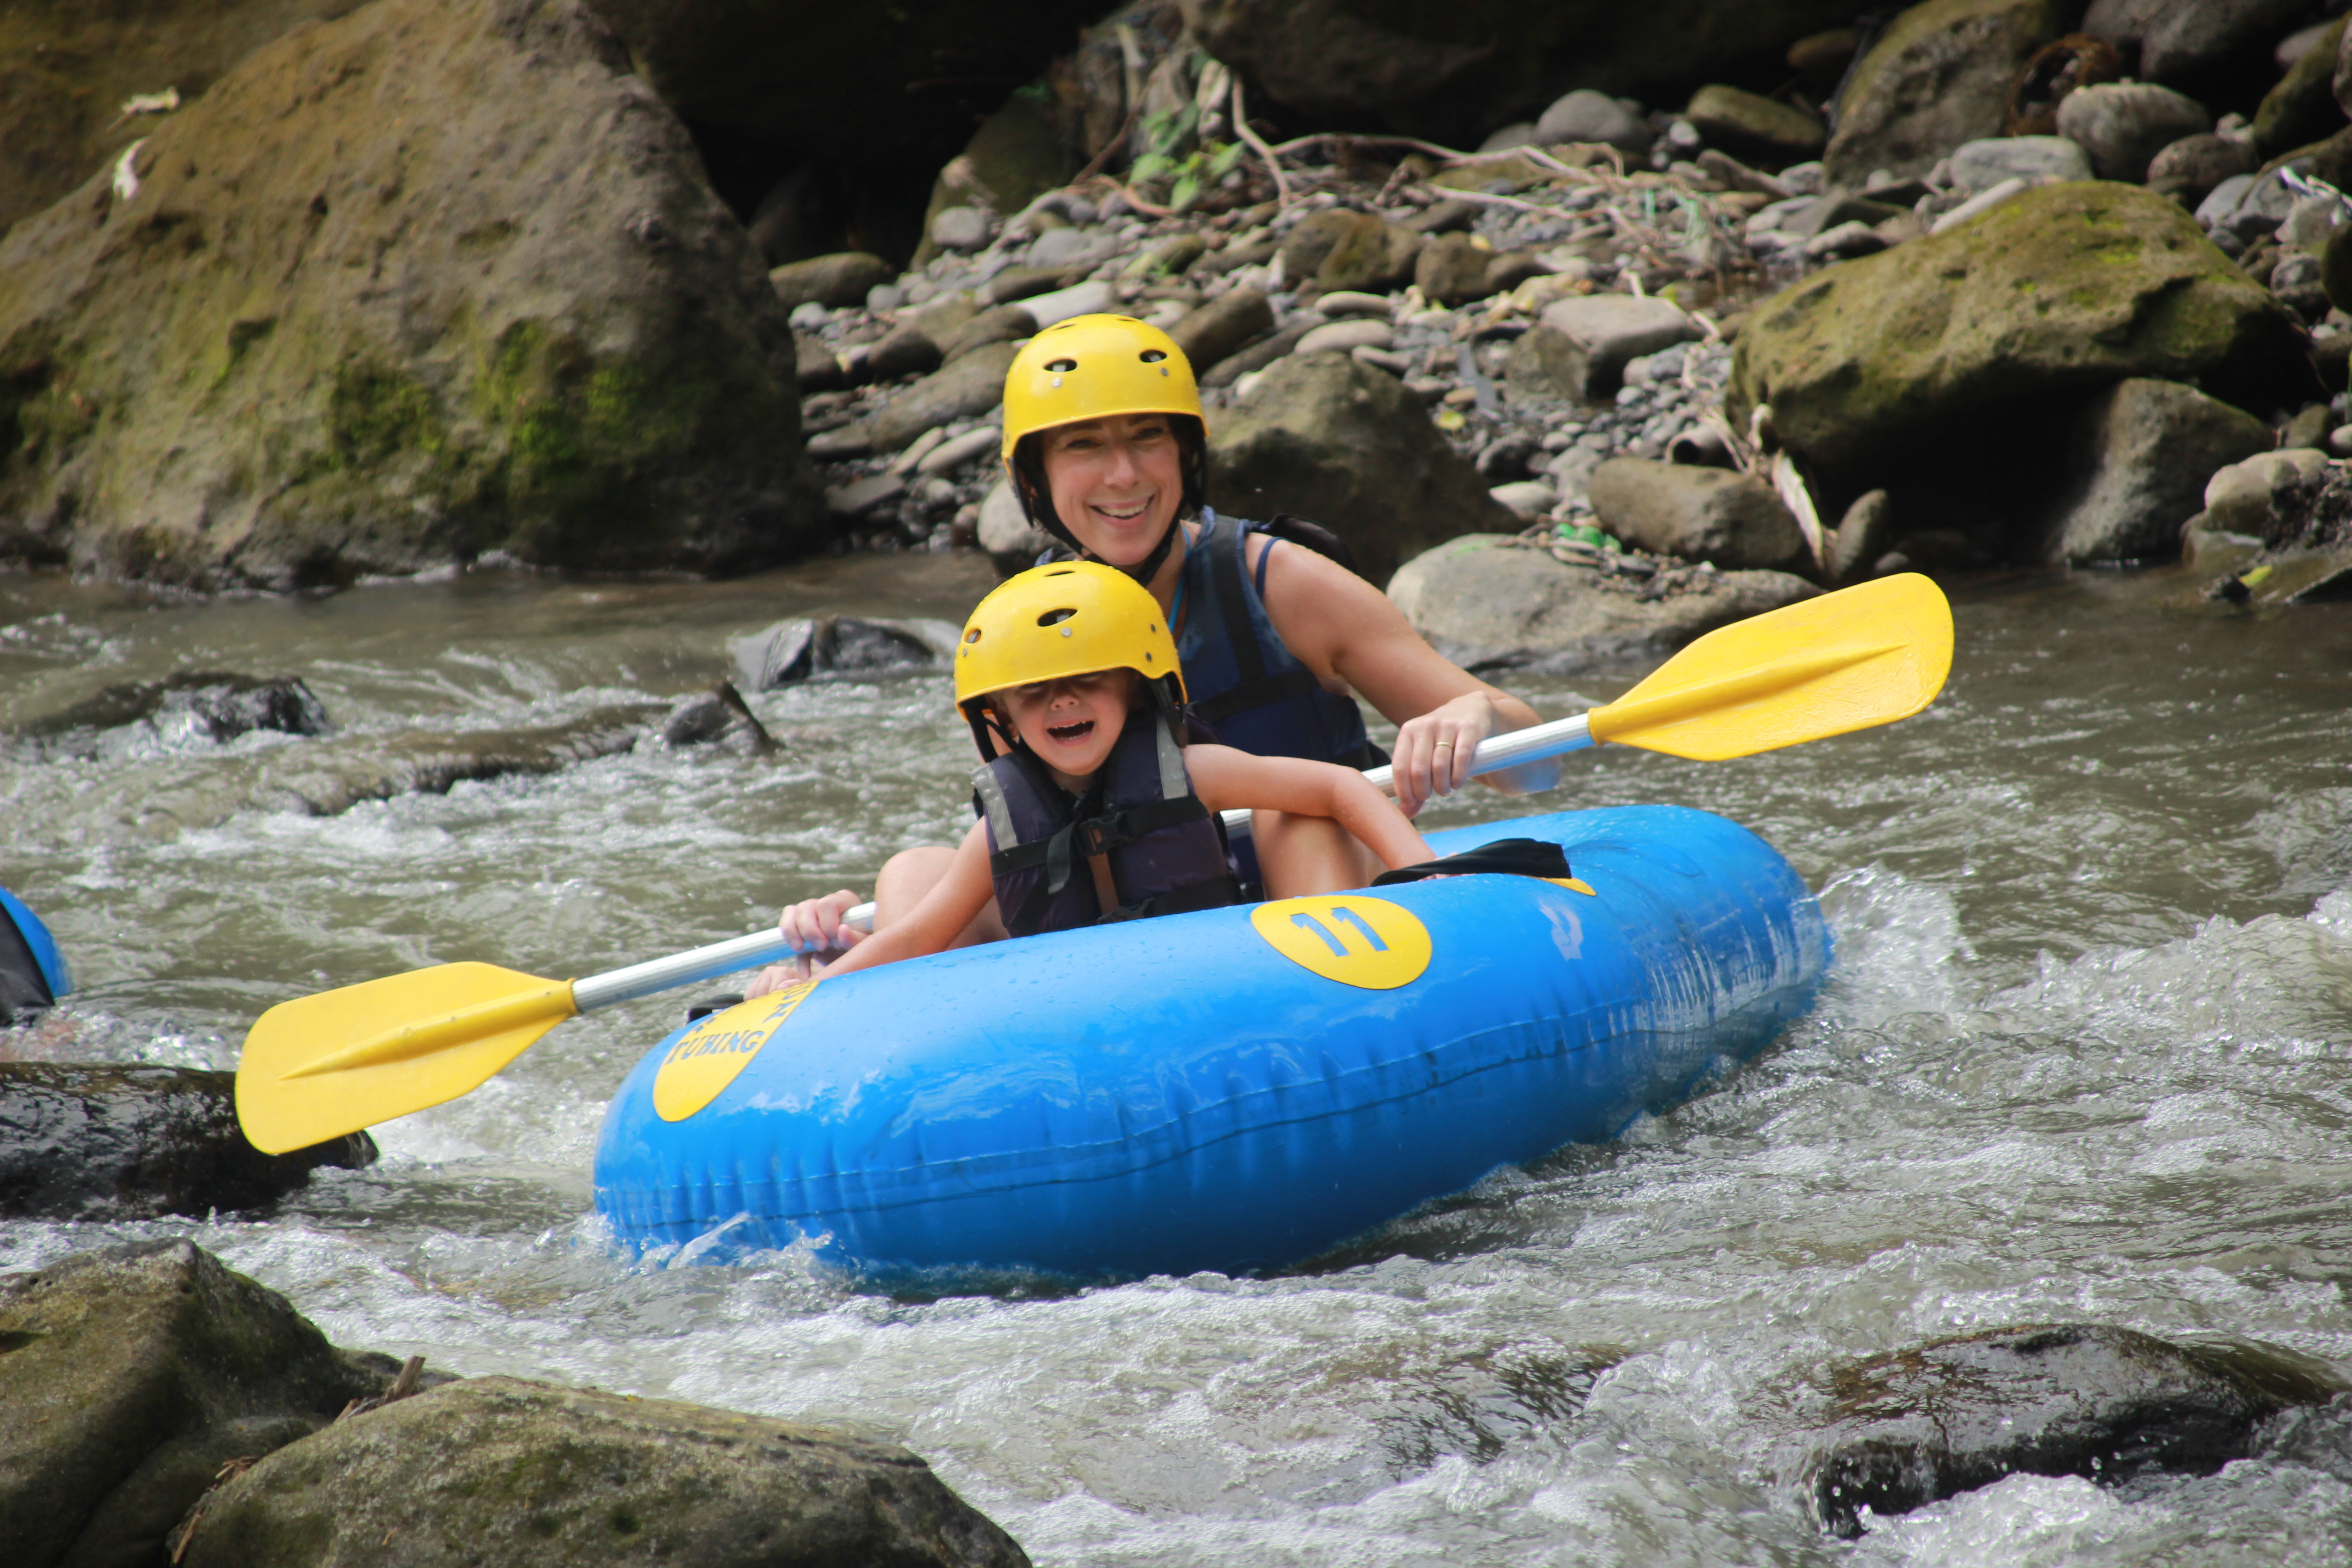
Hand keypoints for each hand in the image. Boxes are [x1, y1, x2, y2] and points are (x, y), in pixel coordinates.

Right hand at [744, 889, 864, 993]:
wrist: (851, 959)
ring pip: (791, 912)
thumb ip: (855, 938)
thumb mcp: (863, 944)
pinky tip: (803, 967)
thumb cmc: (860, 947)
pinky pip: (785, 926)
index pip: (827, 903)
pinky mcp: (798, 924)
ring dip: (794, 933)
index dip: (827, 924)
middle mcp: (824, 902)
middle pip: (806, 906)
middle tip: (821, 947)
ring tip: (802, 950)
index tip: (835, 943)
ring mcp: (809, 910)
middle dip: (810, 930)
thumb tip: (842, 929)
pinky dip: (789, 944)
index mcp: (844, 900)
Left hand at [1391, 693, 1495, 816]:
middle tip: (1430, 796)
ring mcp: (1447, 725)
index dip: (1404, 790)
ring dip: (1442, 786)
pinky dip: (1458, 776)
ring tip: (1445, 791)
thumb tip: (1404, 814)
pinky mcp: (1469, 727)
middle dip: (1423, 790)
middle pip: (1419, 768)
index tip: (1411, 803)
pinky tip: (1457, 783)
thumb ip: (1414, 783)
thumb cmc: (1442, 741)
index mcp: (1408, 732)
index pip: (1400, 766)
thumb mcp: (1424, 755)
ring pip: (1440, 765)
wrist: (1471, 709)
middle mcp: (1425, 726)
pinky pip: (1461, 757)